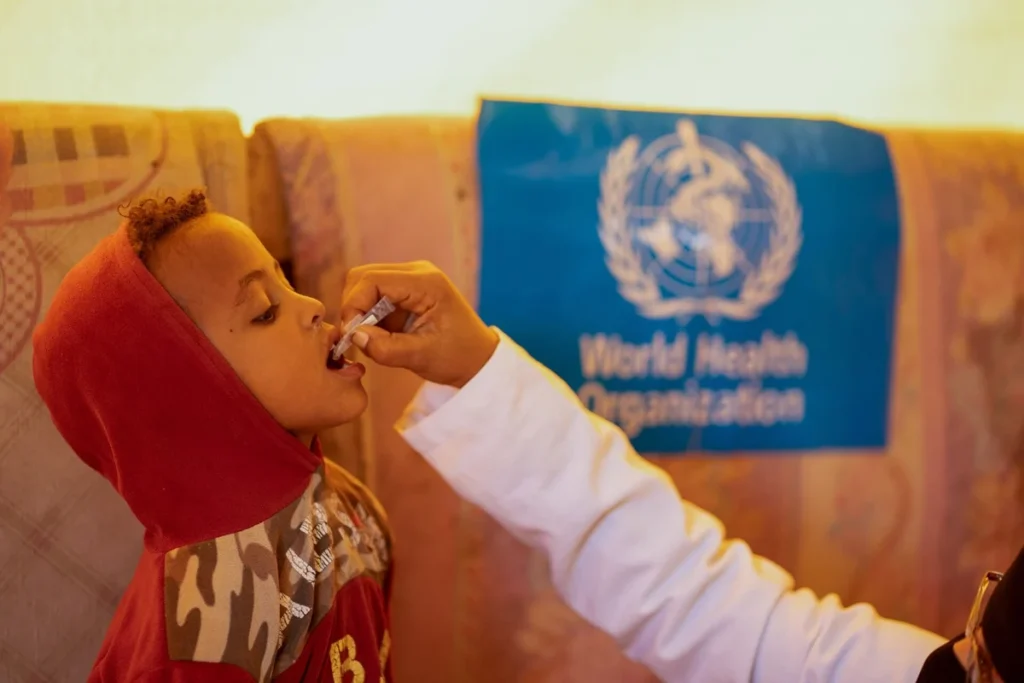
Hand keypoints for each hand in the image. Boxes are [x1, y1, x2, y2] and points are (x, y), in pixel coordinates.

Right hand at [339, 261, 498, 386]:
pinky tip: (386, 335)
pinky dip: (371, 316)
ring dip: (363, 313)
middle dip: (355, 307)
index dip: (353, 305)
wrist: (478, 358)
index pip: (371, 280)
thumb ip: (386, 348)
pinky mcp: (407, 289)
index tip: (350, 334)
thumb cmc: (458, 357)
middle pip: (363, 276)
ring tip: (377, 339)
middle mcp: (417, 272)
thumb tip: (354, 335)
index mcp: (426, 283)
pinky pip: (376, 295)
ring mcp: (412, 278)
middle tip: (360, 338)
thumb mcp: (421, 357)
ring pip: (366, 285)